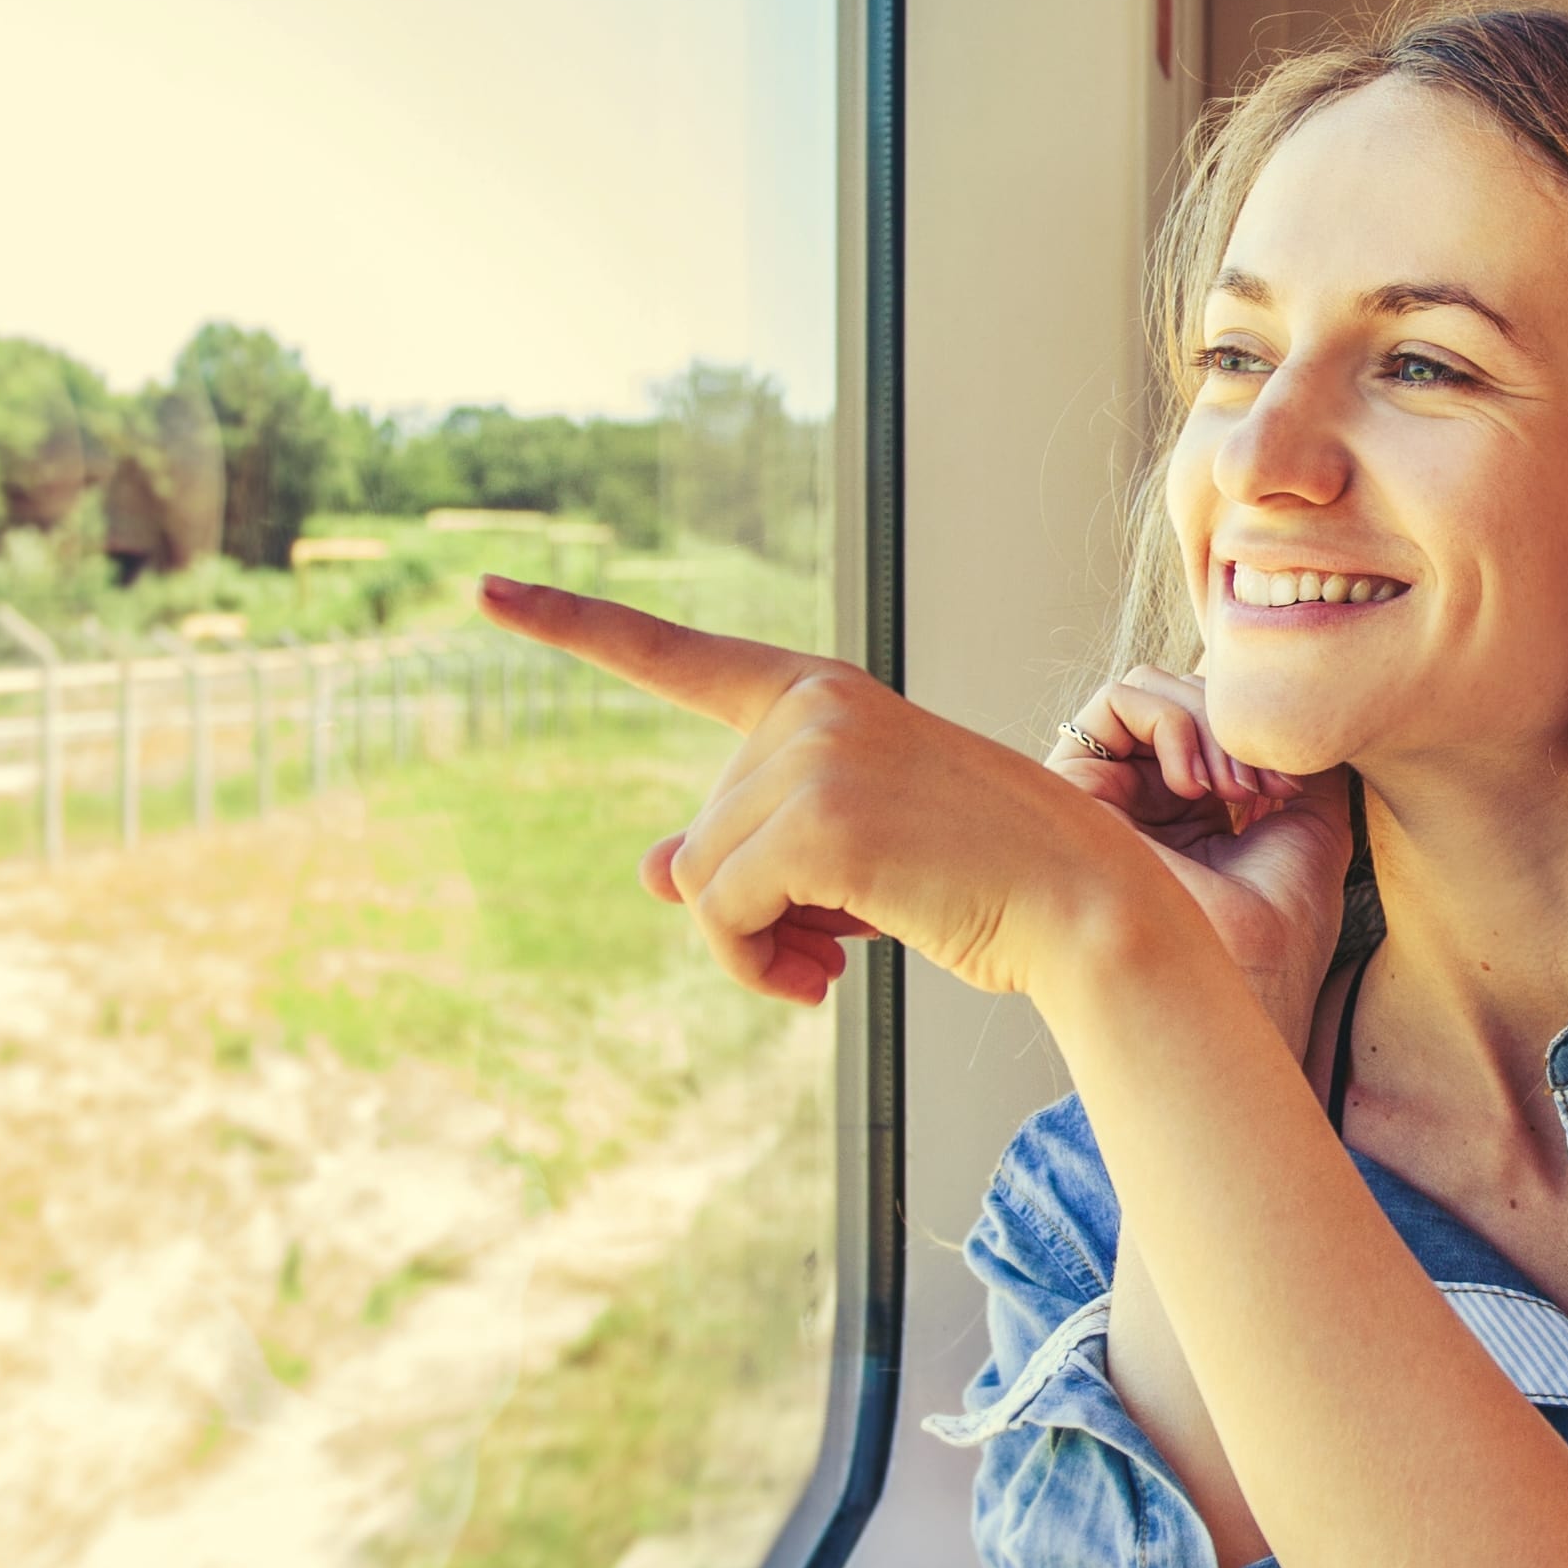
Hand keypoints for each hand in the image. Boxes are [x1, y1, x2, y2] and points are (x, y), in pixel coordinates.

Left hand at [477, 577, 1196, 1007]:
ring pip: (700, 882)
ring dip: (750, 950)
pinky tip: (828, 978)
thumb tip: (649, 873)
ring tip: (828, 970)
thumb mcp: (848, 860)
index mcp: (819, 695)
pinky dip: (756, 966)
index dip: (572, 624)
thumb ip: (749, 852)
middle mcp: (809, 706)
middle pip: (699, 833)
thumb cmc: (978, 882)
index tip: (485, 588)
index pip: (674, 654)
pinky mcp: (815, 819)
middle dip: (745, 912)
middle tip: (825, 956)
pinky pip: (721, 915)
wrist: (1081, 910)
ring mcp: (812, 755)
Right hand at [1043, 667, 1353, 1054]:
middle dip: (1234, 721)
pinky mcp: (1071, 790)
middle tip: (1265, 785)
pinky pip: (1114, 701)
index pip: (1209, 718)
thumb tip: (1296, 699)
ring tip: (1235, 787)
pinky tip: (1195, 783)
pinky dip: (1169, 717)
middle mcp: (1144, 803)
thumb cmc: (1277, 936)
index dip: (1255, 729)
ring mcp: (1108, 797)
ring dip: (1206, 718)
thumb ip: (1298, 757)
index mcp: (1193, 814)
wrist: (1244, 993)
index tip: (1292, 782)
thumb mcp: (1312, 823)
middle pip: (1178, 695)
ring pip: (1148, 690)